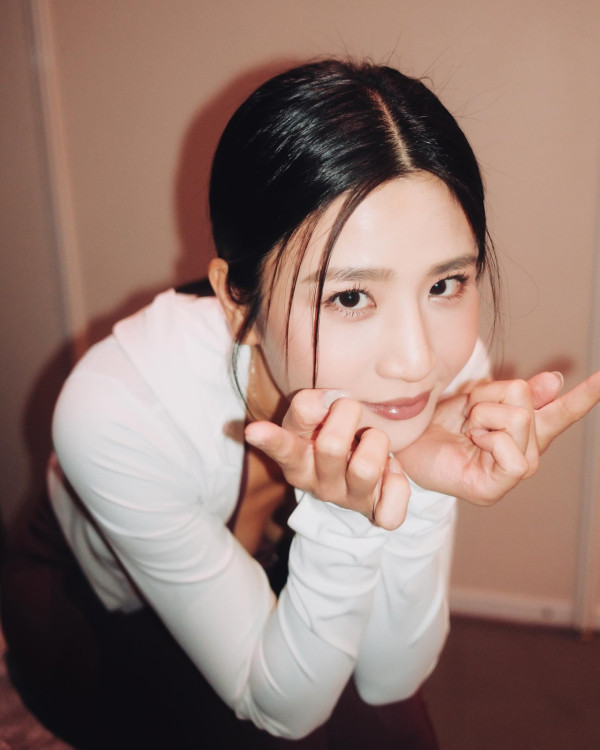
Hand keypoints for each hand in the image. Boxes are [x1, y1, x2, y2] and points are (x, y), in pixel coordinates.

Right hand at [245, 390, 410, 529]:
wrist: (360, 474)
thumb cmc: (333, 435)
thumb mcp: (314, 420)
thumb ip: (310, 406)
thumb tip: (326, 400)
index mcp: (297, 460)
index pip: (283, 448)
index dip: (270, 440)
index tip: (253, 430)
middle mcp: (318, 484)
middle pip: (331, 446)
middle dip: (348, 414)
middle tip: (352, 409)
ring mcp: (347, 500)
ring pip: (366, 469)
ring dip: (377, 442)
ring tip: (372, 440)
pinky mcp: (376, 514)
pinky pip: (391, 511)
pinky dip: (397, 483)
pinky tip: (391, 471)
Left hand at [399, 369, 599, 504]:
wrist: (400, 442)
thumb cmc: (435, 422)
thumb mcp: (478, 398)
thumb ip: (517, 393)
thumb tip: (555, 381)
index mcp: (520, 429)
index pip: (560, 412)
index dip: (584, 397)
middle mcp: (522, 450)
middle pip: (525, 401)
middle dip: (488, 396)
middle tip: (468, 413)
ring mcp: (509, 471)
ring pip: (518, 420)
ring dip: (482, 415)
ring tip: (467, 429)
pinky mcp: (493, 488)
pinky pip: (513, 456)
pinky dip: (489, 439)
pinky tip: (474, 444)